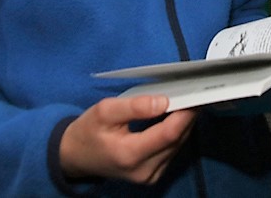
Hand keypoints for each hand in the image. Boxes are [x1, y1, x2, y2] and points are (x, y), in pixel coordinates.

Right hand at [59, 96, 196, 184]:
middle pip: (177, 140)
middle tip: (193, 94)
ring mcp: (149, 176)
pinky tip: (173, 119)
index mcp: (130, 154)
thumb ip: (134, 106)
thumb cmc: (88, 131)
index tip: (194, 95)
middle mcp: (143, 170)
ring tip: (184, 103)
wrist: (76, 157)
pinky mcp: (152, 176)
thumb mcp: (105, 111)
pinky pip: (171, 151)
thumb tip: (163, 101)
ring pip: (177, 146)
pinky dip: (175, 134)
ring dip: (183, 124)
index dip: (185, 114)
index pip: (169, 134)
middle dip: (187, 116)